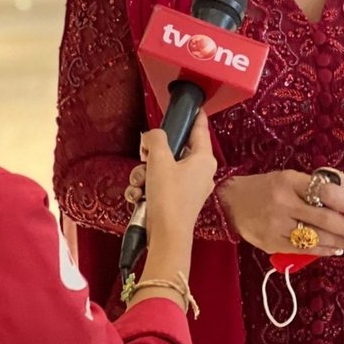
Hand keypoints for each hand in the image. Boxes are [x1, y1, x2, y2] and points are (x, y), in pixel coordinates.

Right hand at [125, 111, 216, 240]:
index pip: (200, 128)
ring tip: (140, 183)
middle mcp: (201, 172)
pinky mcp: (177, 201)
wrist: (166, 237)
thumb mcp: (159, 159)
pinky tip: (138, 196)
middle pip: (175, 150)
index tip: (193, 105)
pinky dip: (146, 188)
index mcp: (204, 159)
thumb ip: (155, 139)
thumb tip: (151, 137)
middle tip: (145, 157)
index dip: (194, 115)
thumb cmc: (169, 197)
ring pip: (162, 168)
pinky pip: (159, 186)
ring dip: (145, 174)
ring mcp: (189, 188)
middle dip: (154, 154)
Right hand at [217, 170, 343, 255]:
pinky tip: (336, 249)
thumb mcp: (288, 177)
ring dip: (340, 241)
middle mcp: (283, 203)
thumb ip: (313, 185)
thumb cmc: (265, 187)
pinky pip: (303, 249)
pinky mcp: (272, 243)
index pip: (325, 192)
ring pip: (316, 237)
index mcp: (289, 181)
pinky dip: (323, 250)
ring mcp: (277, 225)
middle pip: (324, 218)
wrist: (231, 203)